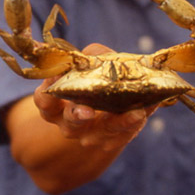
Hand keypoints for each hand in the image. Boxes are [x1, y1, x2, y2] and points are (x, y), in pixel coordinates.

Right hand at [33, 43, 156, 151]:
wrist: (101, 112)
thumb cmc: (88, 83)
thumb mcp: (85, 68)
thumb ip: (91, 57)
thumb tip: (100, 54)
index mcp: (55, 107)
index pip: (45, 102)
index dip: (47, 91)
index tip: (57, 76)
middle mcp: (70, 125)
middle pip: (71, 123)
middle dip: (78, 116)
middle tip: (87, 111)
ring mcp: (92, 136)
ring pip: (105, 132)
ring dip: (121, 123)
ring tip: (136, 113)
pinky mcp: (114, 140)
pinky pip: (126, 134)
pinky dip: (139, 120)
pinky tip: (150, 107)